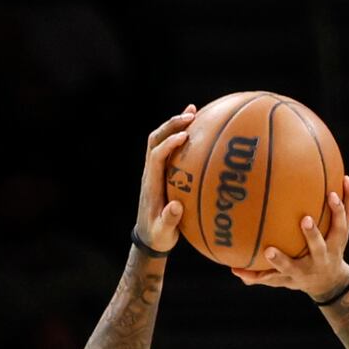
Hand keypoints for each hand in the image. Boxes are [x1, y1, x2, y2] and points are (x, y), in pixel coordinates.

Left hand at [135, 105, 196, 253]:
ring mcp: (156, 171)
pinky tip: (198, 129)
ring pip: (160, 140)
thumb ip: (169, 220)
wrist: (149, 237)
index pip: (156, 156)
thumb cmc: (158, 235)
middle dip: (172, 125)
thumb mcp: (163, 232)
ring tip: (194, 112)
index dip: (169, 144)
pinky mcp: (163, 172)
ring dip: (175, 125)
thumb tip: (175, 207)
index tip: (185, 136)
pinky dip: (181, 136)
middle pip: (155, 140)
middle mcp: (151, 172)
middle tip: (191, 115)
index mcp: (151, 184)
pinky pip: (170, 149)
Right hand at [231, 176, 348, 299]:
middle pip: (318, 248)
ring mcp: (334, 246)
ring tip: (332, 193)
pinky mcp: (343, 234)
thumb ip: (257, 276)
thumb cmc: (298, 276)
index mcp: (302, 270)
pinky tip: (346, 179)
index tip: (268, 251)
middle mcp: (320, 258)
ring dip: (337, 212)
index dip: (279, 260)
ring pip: (339, 229)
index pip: (289, 266)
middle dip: (312, 235)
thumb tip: (233, 270)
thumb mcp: (279, 280)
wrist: (329, 281)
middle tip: (305, 219)